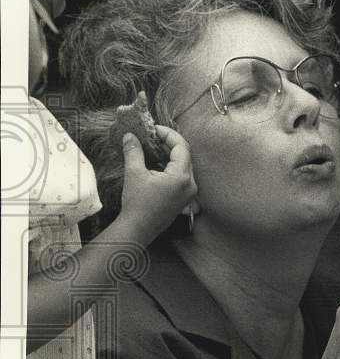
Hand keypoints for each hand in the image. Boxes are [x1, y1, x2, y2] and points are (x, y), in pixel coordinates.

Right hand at [119, 125, 197, 242]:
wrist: (138, 229)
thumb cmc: (137, 203)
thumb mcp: (134, 173)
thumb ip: (134, 151)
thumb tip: (130, 136)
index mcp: (182, 176)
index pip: (181, 147)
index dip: (168, 134)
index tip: (154, 129)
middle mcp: (191, 184)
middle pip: (185, 155)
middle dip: (169, 143)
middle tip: (153, 136)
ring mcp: (189, 192)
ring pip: (184, 165)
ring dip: (170, 155)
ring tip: (153, 147)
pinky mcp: (184, 198)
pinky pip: (182, 176)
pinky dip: (171, 167)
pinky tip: (157, 163)